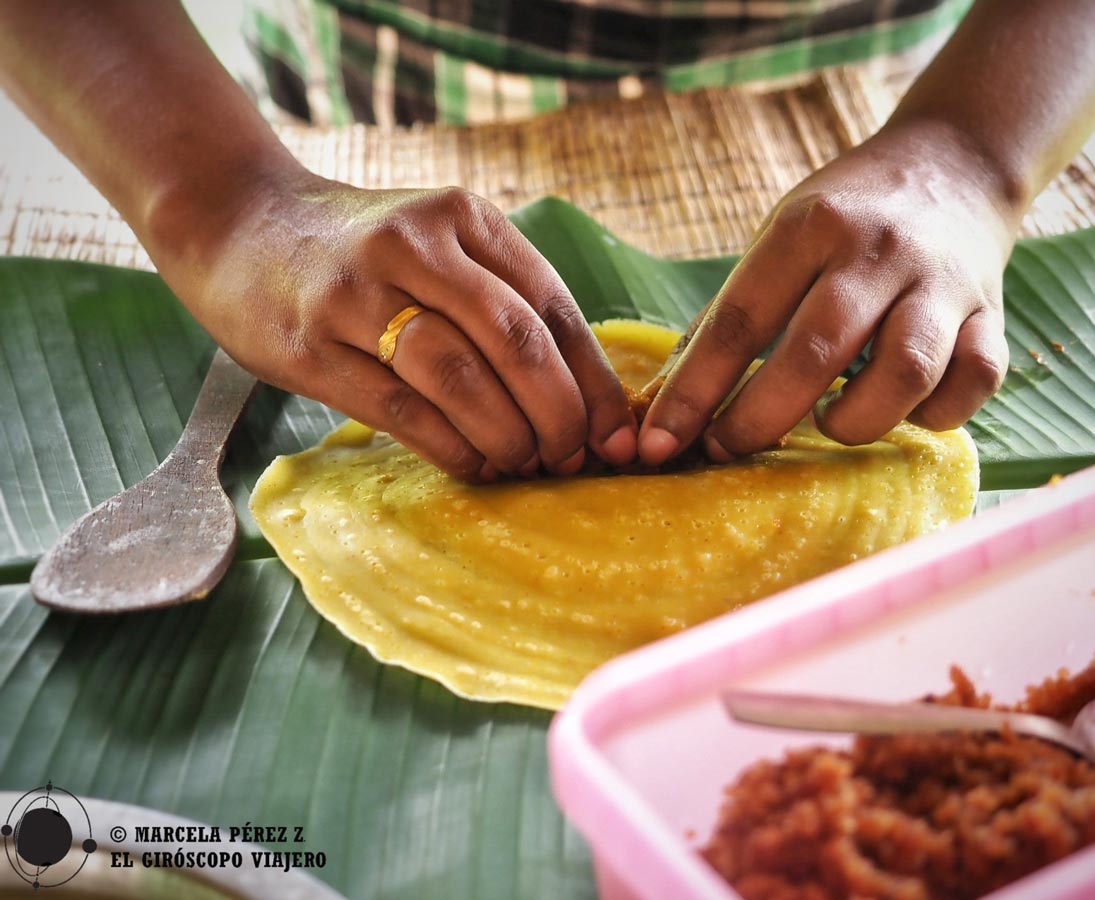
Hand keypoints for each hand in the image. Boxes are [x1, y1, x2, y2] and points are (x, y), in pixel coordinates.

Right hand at [172, 173, 637, 480]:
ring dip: (509, 436)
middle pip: (516, 341)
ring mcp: (356, 295)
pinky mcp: (312, 348)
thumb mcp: (437, 242)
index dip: (593, 378)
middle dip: (560, 413)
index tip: (617, 432)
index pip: (551, 304)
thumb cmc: (362, 250)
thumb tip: (582, 396)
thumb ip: (501, 297)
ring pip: (461, 380)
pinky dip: (452, 449)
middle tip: (574, 457)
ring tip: (527, 463)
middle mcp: (412, 245)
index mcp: (461, 216)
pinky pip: (402, 412)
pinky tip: (476, 466)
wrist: (237, 225)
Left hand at [638, 122, 1019, 464]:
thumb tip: (664, 400)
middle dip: (759, 419)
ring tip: (829, 421)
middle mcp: (876, 252)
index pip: (740, 320)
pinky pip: (975, 381)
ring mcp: (941, 282)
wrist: (956, 162)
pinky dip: (937, 413)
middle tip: (727, 448)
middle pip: (815, 353)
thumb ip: (732, 314)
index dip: (695, 390)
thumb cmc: (847, 215)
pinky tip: (904, 410)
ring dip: (857, 419)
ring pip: (905, 372)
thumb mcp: (780, 236)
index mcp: (810, 228)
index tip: (658, 443)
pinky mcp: (993, 312)